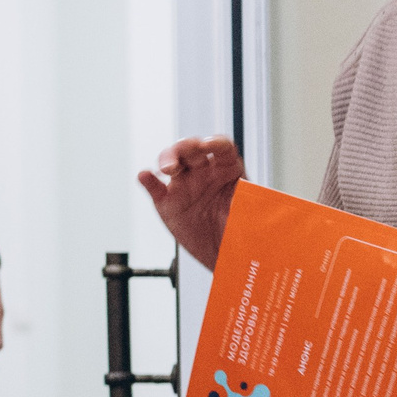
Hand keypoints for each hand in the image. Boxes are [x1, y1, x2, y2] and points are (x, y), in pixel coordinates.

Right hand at [137, 136, 242, 269]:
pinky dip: (148, 180)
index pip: (220, 147)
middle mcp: (204, 172)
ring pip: (171, 162)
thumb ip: (248, 199)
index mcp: (227, 168)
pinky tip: (145, 175)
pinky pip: (155, 188)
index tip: (210, 146)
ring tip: (167, 168)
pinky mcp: (168, 203)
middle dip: (185, 147)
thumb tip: (248, 194)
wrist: (228, 254)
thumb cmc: (243, 229)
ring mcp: (184, 185)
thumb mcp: (252, 211)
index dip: (214, 142)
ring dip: (167, 159)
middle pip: (191, 148)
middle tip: (183, 158)